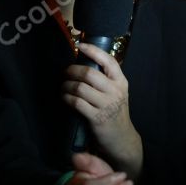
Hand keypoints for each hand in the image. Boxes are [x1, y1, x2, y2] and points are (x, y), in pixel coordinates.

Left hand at [63, 43, 142, 178]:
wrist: (122, 138)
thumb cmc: (115, 111)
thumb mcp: (117, 92)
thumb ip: (106, 79)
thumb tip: (85, 62)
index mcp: (121, 82)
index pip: (109, 61)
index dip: (93, 50)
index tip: (80, 45)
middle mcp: (115, 91)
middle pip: (89, 73)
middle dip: (73, 70)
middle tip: (66, 72)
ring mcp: (106, 105)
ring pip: (80, 87)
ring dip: (67, 85)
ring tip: (63, 86)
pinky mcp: (97, 118)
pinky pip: (76, 102)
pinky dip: (67, 98)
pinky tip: (64, 97)